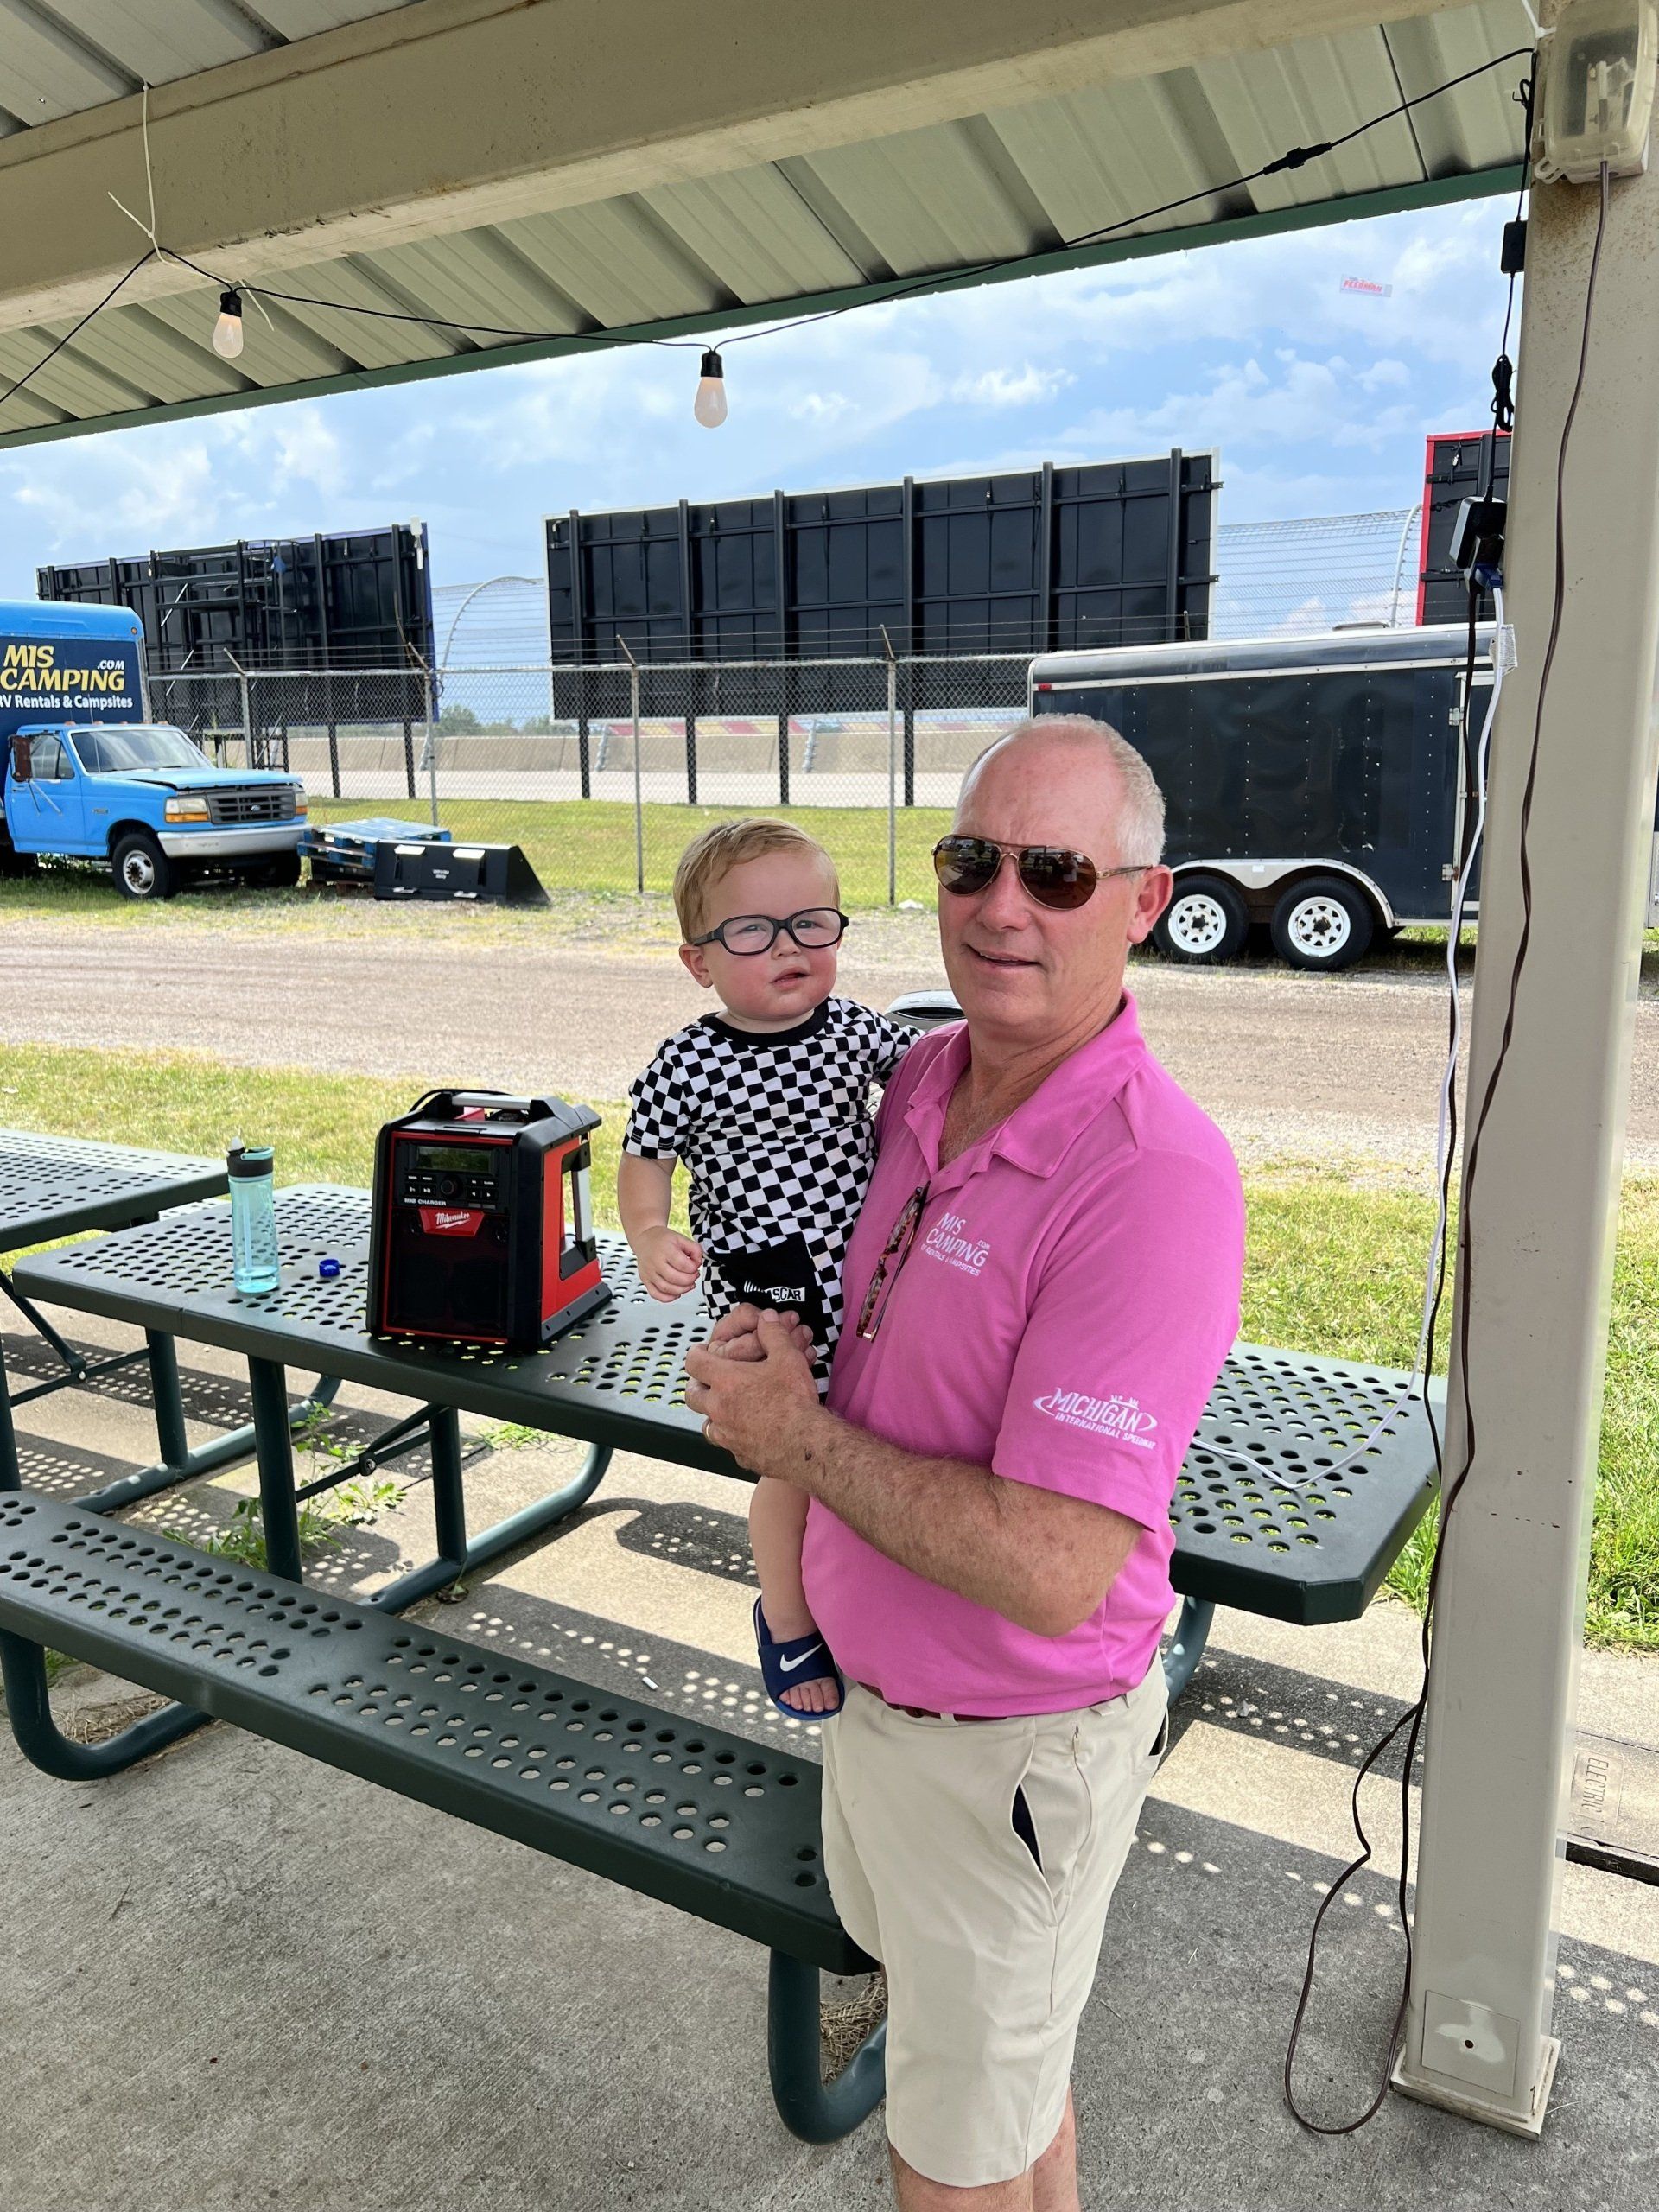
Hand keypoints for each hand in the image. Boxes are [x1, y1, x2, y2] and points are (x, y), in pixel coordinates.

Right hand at [635, 1225, 701, 1301]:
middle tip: (694, 1276)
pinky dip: (669, 1297)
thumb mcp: (681, 1238)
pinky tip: (676, 1292)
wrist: (644, 1239)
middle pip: (675, 1279)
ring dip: (682, 1290)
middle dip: (690, 1280)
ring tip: (688, 1284)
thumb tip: (698, 1264)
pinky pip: (656, 1295)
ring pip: (667, 1289)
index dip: (694, 1268)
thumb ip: (694, 1249)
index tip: (695, 1266)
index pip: (683, 1265)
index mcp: (665, 1250)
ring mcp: (649, 1273)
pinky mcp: (645, 1281)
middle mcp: (655, 1262)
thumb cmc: (662, 1240)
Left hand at [684, 1310, 821, 1475]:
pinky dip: (734, 1436)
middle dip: (697, 1386)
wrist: (805, 1443)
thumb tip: (766, 1318)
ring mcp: (727, 1434)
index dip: (696, 1354)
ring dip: (713, 1414)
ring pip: (707, 1424)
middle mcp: (719, 1409)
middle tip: (707, 1382)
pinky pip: (728, 1444)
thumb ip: (774, 1334)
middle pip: (692, 1396)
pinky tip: (749, 1431)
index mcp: (726, 1381)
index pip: (694, 1362)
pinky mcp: (739, 1454)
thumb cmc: (794, 1400)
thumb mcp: (788, 1358)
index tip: (701, 1352)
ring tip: (727, 1409)